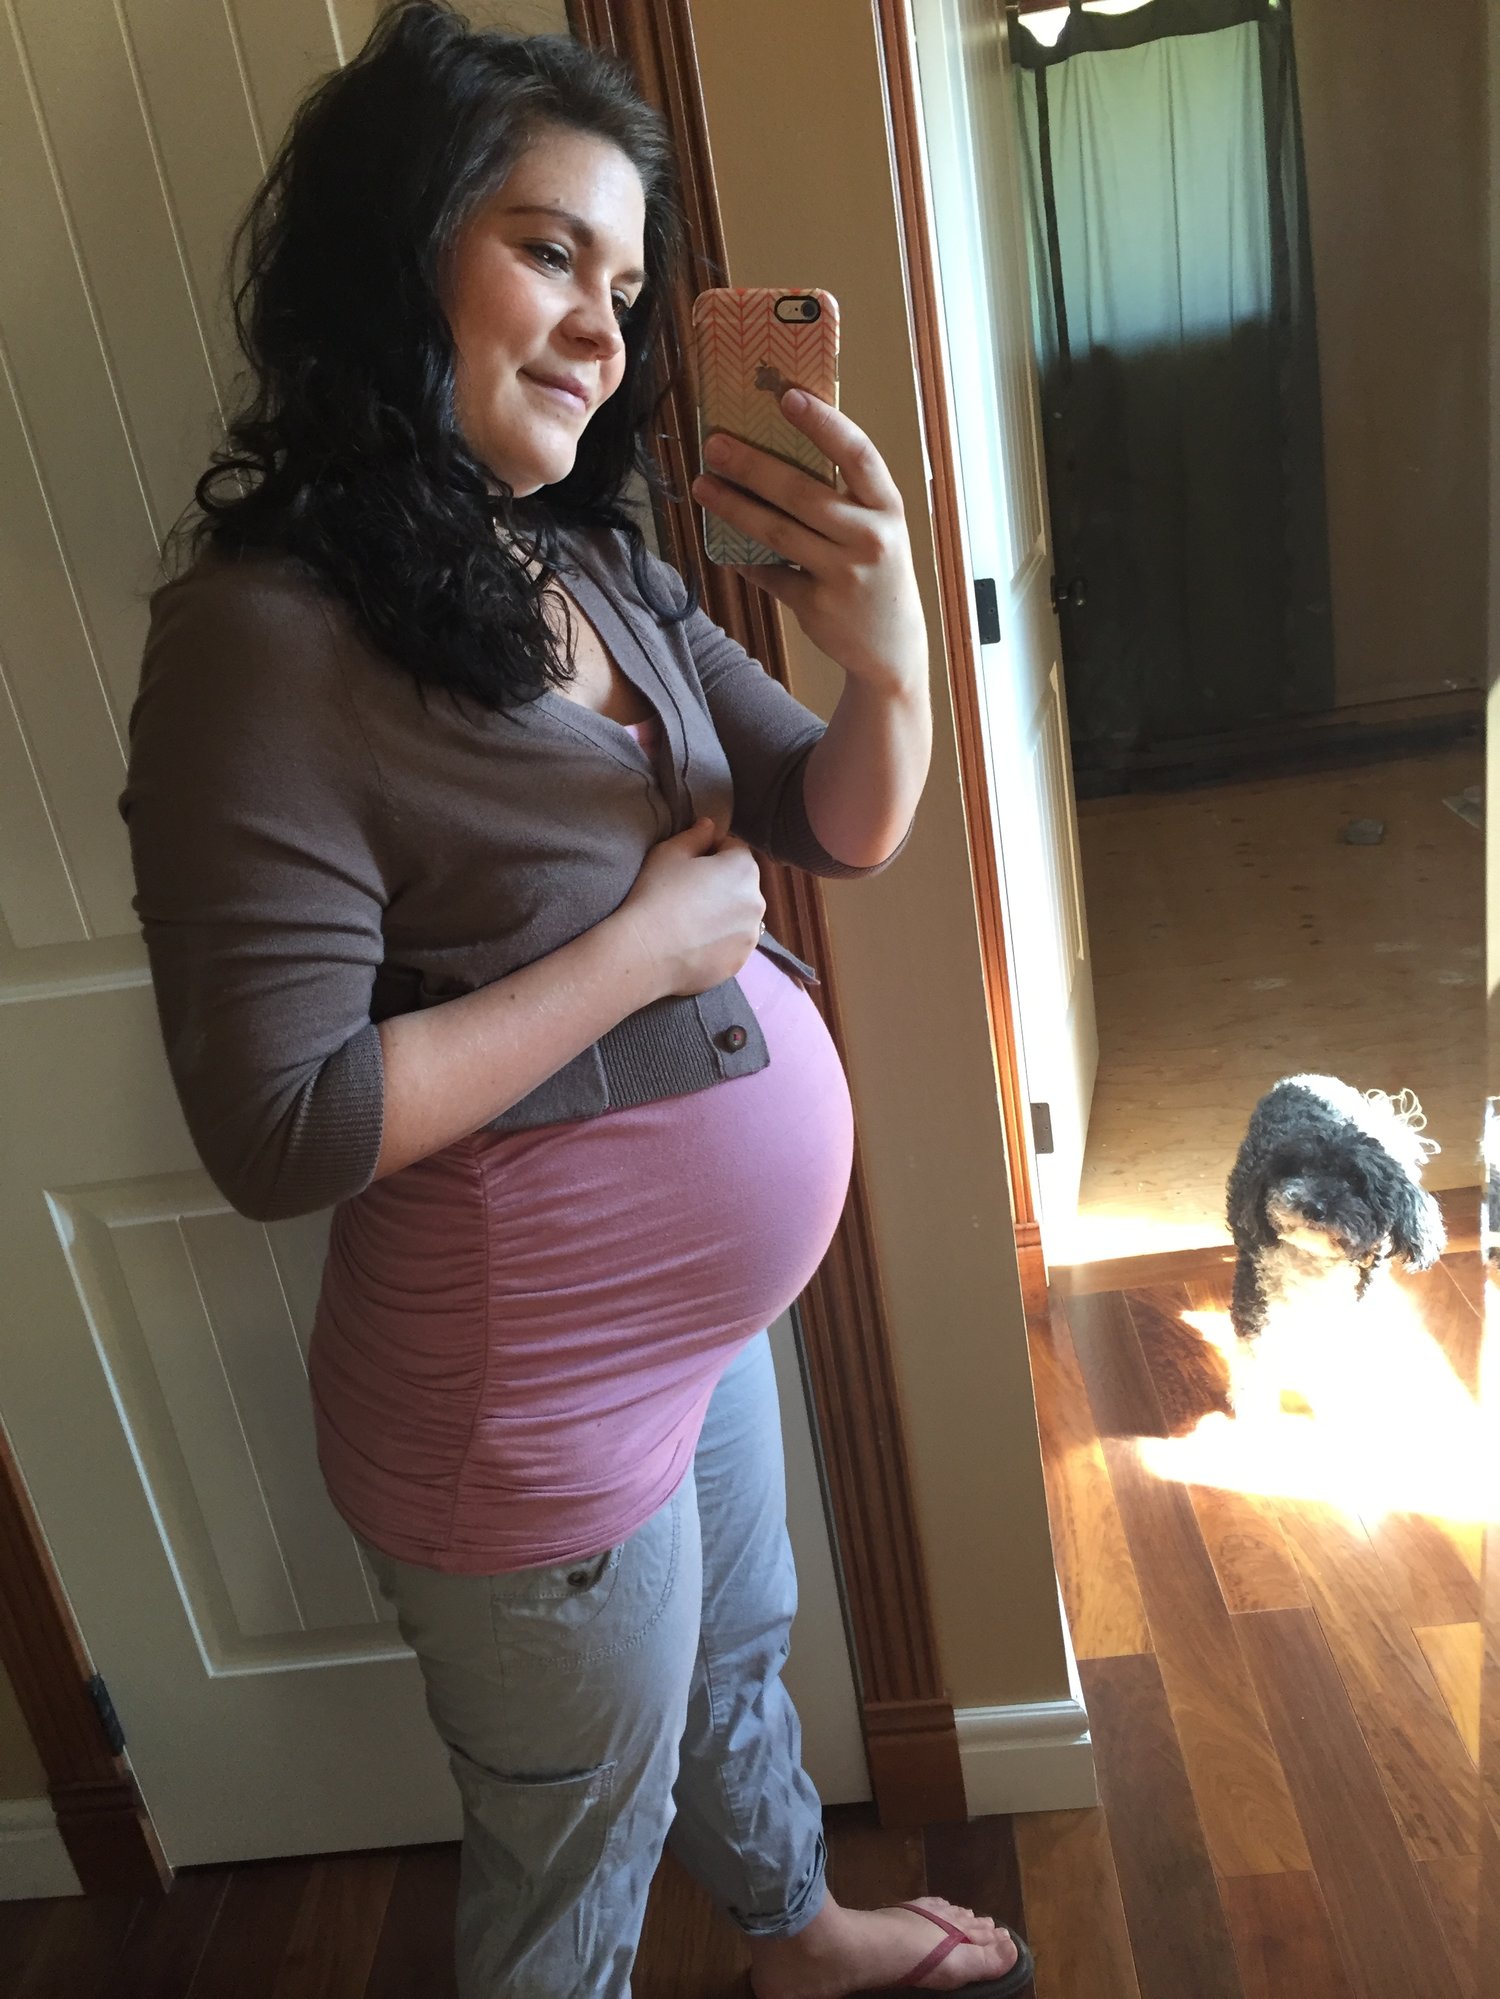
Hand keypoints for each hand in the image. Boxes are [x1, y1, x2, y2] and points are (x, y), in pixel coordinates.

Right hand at [613, 819, 765, 999]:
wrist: (646, 952)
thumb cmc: (656, 894)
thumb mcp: (669, 852)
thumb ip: (696, 835)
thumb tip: (710, 826)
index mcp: (743, 867)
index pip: (733, 848)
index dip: (710, 852)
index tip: (688, 866)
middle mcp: (757, 900)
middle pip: (741, 884)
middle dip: (721, 885)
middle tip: (687, 895)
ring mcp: (751, 935)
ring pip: (738, 916)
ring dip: (722, 915)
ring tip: (690, 924)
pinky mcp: (740, 962)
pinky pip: (732, 945)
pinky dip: (718, 943)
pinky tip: (692, 945)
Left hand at [691, 391, 926, 694]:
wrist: (892, 647)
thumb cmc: (877, 572)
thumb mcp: (877, 528)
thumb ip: (845, 496)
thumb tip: (781, 446)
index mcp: (888, 508)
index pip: (858, 455)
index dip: (824, 424)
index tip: (787, 397)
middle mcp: (870, 539)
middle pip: (802, 493)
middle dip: (752, 466)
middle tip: (714, 445)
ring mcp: (844, 575)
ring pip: (777, 532)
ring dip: (734, 507)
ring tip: (703, 486)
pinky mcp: (817, 607)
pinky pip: (770, 575)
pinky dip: (746, 560)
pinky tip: (725, 547)